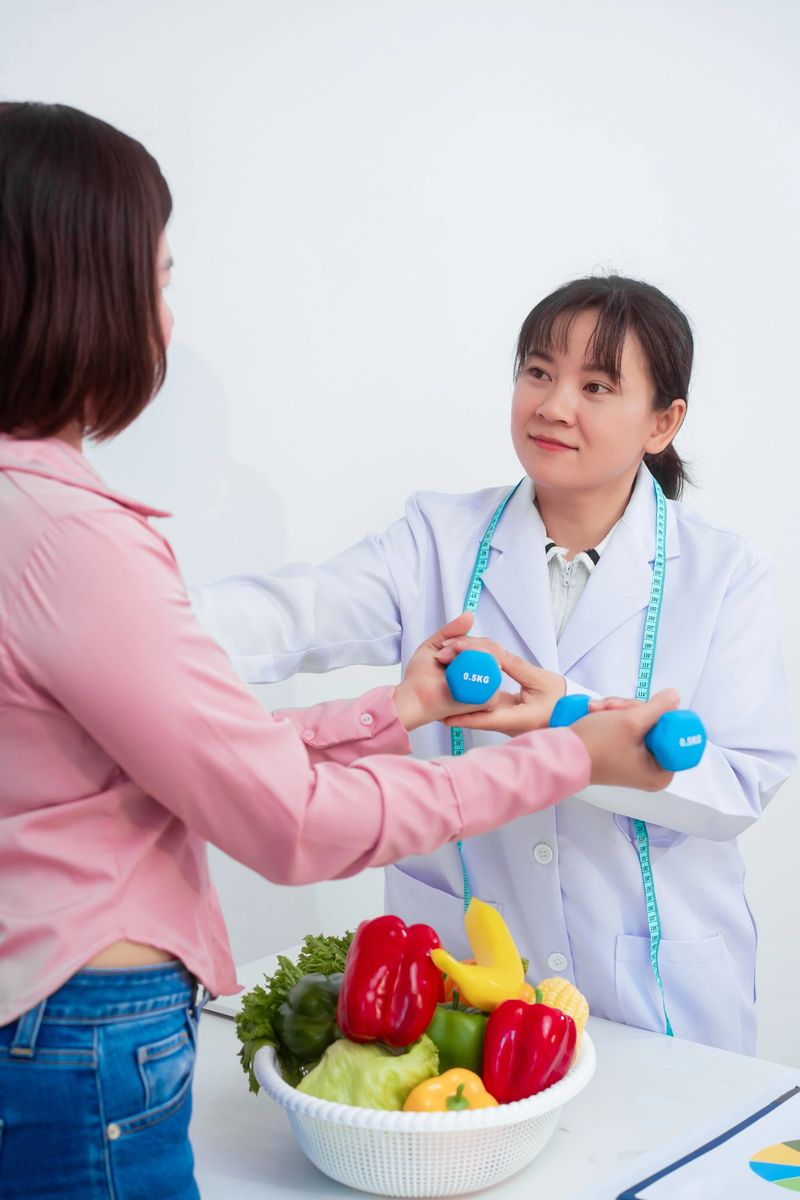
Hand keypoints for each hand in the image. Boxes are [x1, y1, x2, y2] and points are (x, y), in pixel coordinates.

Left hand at [394, 612, 497, 731]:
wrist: (413, 697)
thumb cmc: (421, 678)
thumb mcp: (436, 645)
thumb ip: (453, 630)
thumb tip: (469, 615)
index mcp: (475, 665)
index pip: (488, 645)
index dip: (469, 640)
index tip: (447, 644)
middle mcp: (484, 676)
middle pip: (492, 649)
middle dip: (466, 645)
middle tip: (444, 654)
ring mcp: (488, 688)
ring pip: (491, 658)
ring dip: (466, 654)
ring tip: (445, 661)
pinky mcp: (487, 700)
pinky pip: (490, 675)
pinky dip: (470, 667)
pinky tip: (454, 671)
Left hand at [435, 635, 566, 735]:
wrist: (569, 711)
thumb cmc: (559, 698)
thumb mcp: (540, 679)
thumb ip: (514, 666)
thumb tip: (491, 654)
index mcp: (518, 719)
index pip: (486, 719)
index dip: (465, 717)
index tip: (445, 716)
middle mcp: (507, 723)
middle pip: (477, 711)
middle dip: (457, 699)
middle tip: (441, 680)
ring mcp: (503, 719)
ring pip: (478, 706)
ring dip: (463, 691)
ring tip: (446, 673)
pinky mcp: (502, 713)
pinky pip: (484, 702)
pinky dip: (473, 689)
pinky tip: (462, 675)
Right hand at [571, 689, 679, 789]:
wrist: (560, 753)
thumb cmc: (593, 746)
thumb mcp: (631, 722)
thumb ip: (658, 707)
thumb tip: (674, 698)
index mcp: (661, 772)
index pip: (676, 735)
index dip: (661, 717)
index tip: (645, 712)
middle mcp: (651, 769)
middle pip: (656, 724)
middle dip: (633, 709)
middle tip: (616, 708)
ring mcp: (636, 760)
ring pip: (639, 720)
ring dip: (619, 709)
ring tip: (599, 709)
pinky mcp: (622, 751)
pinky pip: (627, 726)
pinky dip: (613, 716)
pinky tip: (597, 712)